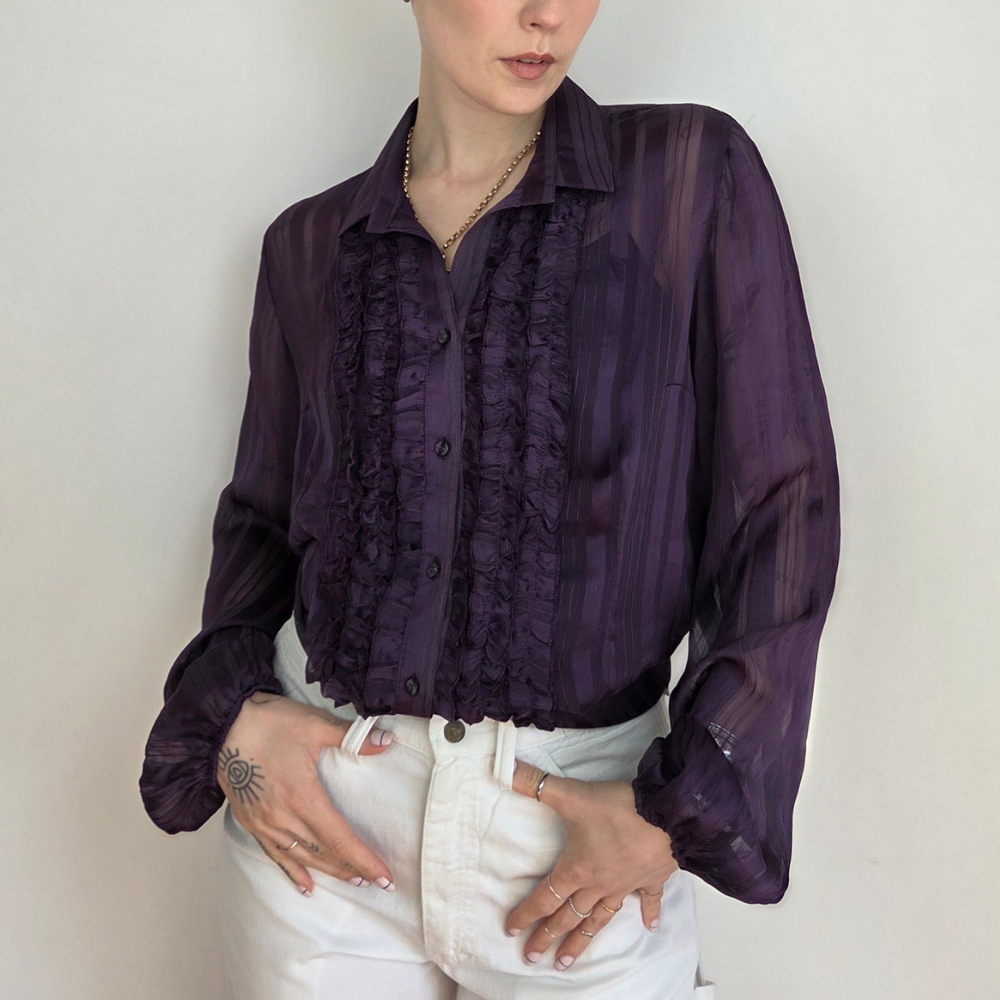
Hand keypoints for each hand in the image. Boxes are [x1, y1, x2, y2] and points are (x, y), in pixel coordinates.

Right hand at [217, 691, 396, 896]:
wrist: (222, 726)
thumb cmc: (271, 723)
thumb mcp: (316, 724)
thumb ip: (353, 737)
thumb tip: (388, 741)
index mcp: (303, 797)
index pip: (340, 838)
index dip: (364, 860)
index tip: (385, 878)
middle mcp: (283, 818)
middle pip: (324, 853)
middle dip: (352, 869)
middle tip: (376, 881)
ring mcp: (264, 823)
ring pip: (302, 857)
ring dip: (328, 871)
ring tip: (353, 880)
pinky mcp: (250, 822)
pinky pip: (275, 854)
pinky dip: (293, 872)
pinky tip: (306, 887)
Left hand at [504, 759, 678, 969]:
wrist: (668, 815)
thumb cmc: (618, 808)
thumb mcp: (570, 794)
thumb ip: (534, 782)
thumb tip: (502, 769)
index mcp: (576, 869)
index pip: (544, 898)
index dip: (525, 914)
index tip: (511, 931)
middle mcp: (598, 884)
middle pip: (568, 917)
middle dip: (547, 938)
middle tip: (532, 959)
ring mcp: (625, 885)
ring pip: (599, 920)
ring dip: (583, 941)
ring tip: (568, 962)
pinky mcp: (651, 878)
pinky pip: (648, 901)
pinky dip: (648, 914)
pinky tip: (649, 928)